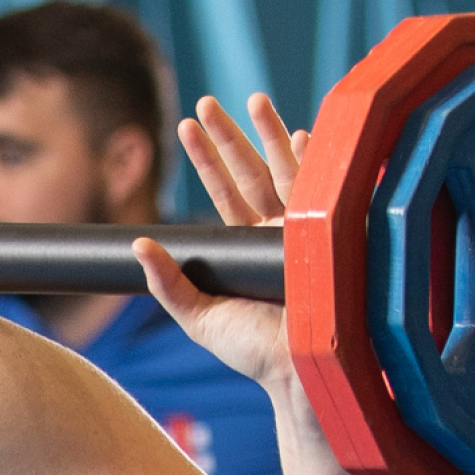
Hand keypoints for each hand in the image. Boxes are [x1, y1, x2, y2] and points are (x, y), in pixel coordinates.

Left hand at [138, 94, 307, 387]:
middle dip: (230, 137)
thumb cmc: (253, 353)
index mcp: (245, 247)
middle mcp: (277, 233)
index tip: (186, 126)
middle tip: (207, 103)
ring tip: (254, 99)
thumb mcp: (200, 317)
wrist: (303, 375)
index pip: (222, 193)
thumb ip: (169, 284)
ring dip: (271, 134)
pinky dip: (318, 161)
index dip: (205, 160)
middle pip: (250, 173)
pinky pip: (328, 189)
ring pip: (287, 171)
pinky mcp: (336, 236)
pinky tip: (306, 134)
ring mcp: (309, 231)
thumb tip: (138, 246)